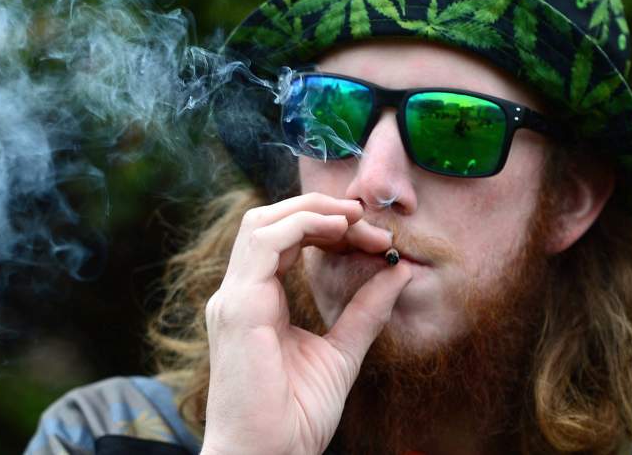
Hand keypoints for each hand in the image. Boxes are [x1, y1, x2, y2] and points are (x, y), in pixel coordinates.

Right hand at [199, 193, 411, 454]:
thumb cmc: (294, 419)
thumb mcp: (341, 353)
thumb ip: (365, 312)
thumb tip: (397, 270)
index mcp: (255, 302)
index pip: (283, 241)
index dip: (327, 228)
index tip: (373, 238)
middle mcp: (238, 294)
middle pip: (270, 221)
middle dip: (320, 211)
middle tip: (366, 220)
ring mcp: (234, 298)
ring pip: (262, 222)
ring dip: (312, 211)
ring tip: (354, 218)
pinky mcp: (238, 307)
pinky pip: (263, 242)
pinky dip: (302, 225)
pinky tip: (338, 231)